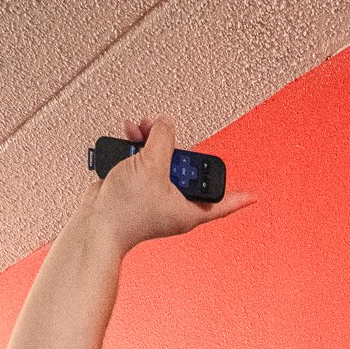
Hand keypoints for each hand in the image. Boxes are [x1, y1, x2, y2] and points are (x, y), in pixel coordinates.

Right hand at [90, 116, 254, 254]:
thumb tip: (165, 125)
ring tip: (139, 129)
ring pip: (161, 163)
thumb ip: (164, 138)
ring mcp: (154, 198)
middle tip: (164, 133)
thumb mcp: (153, 164)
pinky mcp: (136, 191)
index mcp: (189, 211)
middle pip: (186, 171)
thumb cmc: (126, 210)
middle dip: (175, 147)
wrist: (96, 224)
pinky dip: (135, 150)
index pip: (221, 204)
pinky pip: (142, 165)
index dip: (238, 198)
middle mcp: (174, 206)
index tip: (253, 195)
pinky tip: (128, 138)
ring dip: (150, 142)